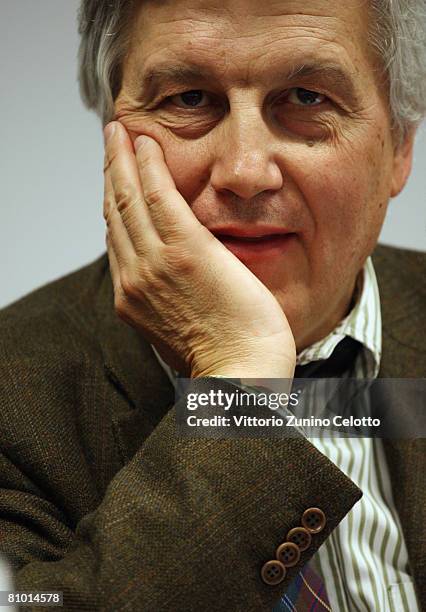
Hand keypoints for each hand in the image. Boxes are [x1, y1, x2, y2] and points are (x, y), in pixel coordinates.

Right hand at [103, 121, 295, 378]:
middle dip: (111, 173)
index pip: (118, 238)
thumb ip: (170, 299)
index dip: (115, 204)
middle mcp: (134, 277)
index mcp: (134, 297)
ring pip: (129, 199)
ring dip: (123, 160)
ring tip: (121, 132)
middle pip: (115, 213)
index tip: (118, 181)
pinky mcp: (184, 250)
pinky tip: (146, 144)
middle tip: (111, 142)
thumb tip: (175, 282)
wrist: (240, 375)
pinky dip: (148, 167)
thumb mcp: (182, 328)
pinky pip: (158, 197)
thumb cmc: (224, 356)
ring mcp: (155, 263)